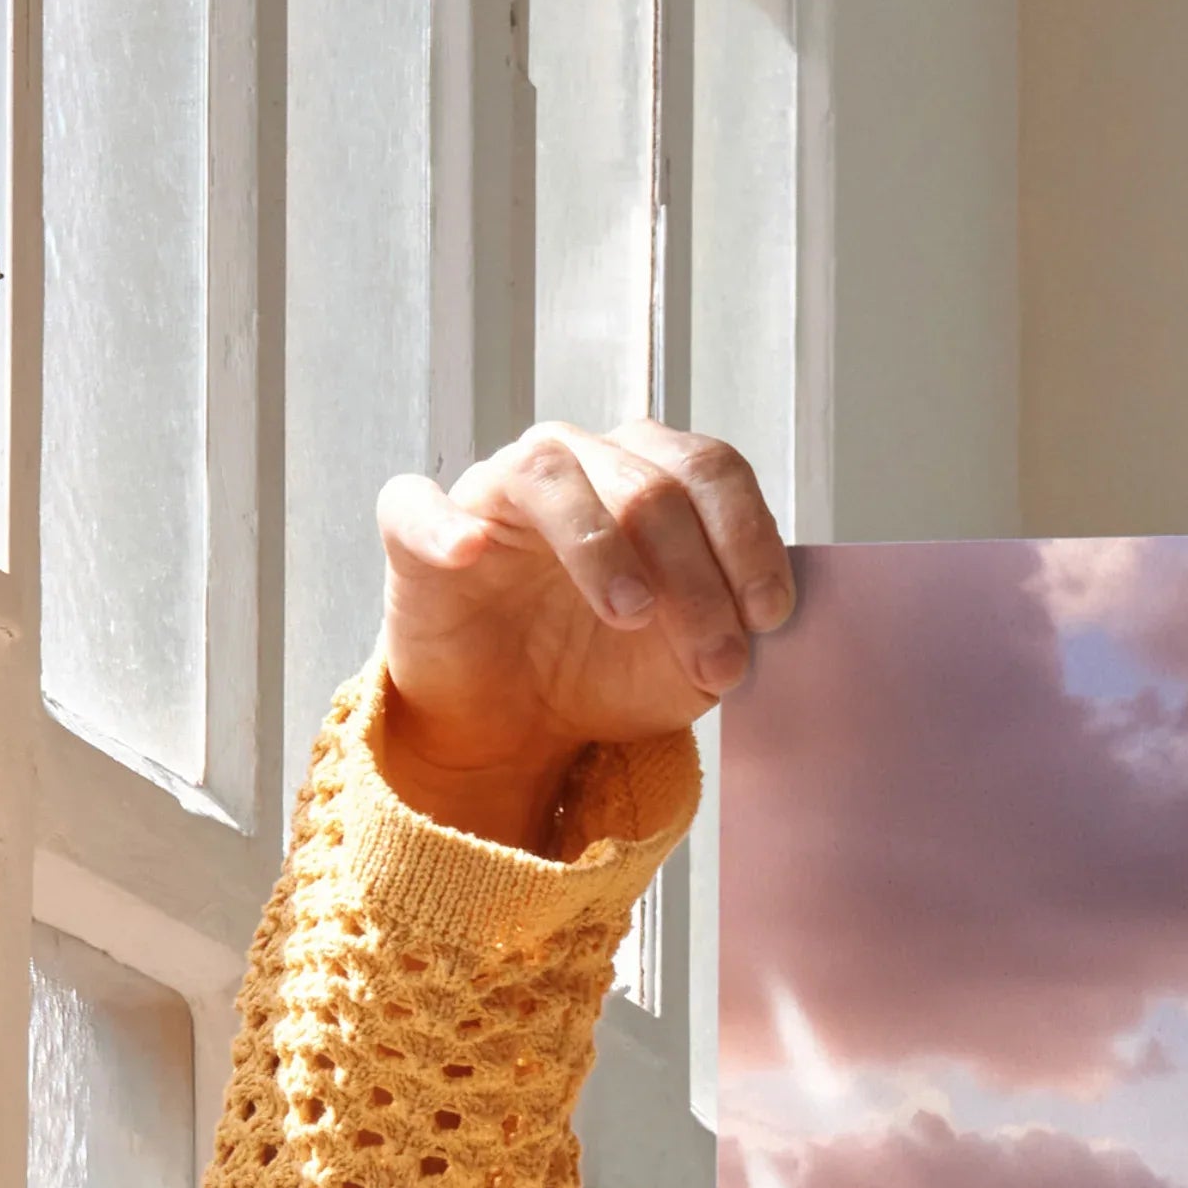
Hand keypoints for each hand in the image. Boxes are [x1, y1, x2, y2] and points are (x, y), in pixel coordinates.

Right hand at [372, 421, 792, 850]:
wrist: (518, 723)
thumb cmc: (607, 671)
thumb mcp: (690, 663)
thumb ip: (731, 628)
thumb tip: (763, 619)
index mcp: (651, 478)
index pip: (711, 471)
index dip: (748, 538)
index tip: (769, 616)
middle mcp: (578, 464)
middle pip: (649, 484)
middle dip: (695, 579)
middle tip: (717, 661)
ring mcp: (497, 490)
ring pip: (550, 476)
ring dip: (601, 547)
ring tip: (632, 615)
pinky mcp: (419, 532)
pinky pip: (418, 505)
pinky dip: (444, 524)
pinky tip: (470, 552)